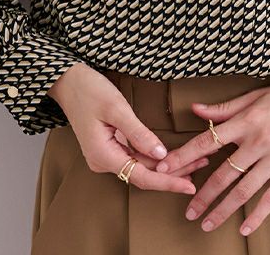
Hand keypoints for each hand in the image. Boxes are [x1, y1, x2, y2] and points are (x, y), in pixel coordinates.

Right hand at [47, 63, 209, 194]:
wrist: (67, 81)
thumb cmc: (88, 90)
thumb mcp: (116, 108)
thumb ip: (138, 133)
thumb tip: (161, 154)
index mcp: (103, 156)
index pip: (141, 177)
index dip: (167, 182)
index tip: (189, 187)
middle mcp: (104, 161)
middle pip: (144, 174)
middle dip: (173, 172)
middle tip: (202, 165)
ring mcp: (106, 155)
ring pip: (141, 166)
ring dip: (166, 165)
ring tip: (195, 161)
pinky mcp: (109, 146)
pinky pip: (135, 156)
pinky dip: (154, 156)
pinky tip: (172, 155)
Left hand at [153, 80, 269, 236]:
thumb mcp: (255, 96)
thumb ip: (225, 108)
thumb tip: (195, 110)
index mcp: (246, 121)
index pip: (207, 142)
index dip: (184, 156)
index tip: (165, 169)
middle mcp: (258, 141)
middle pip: (223, 174)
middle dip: (202, 194)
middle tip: (186, 211)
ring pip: (244, 190)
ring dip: (222, 210)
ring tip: (206, 223)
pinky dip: (257, 216)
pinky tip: (244, 229)